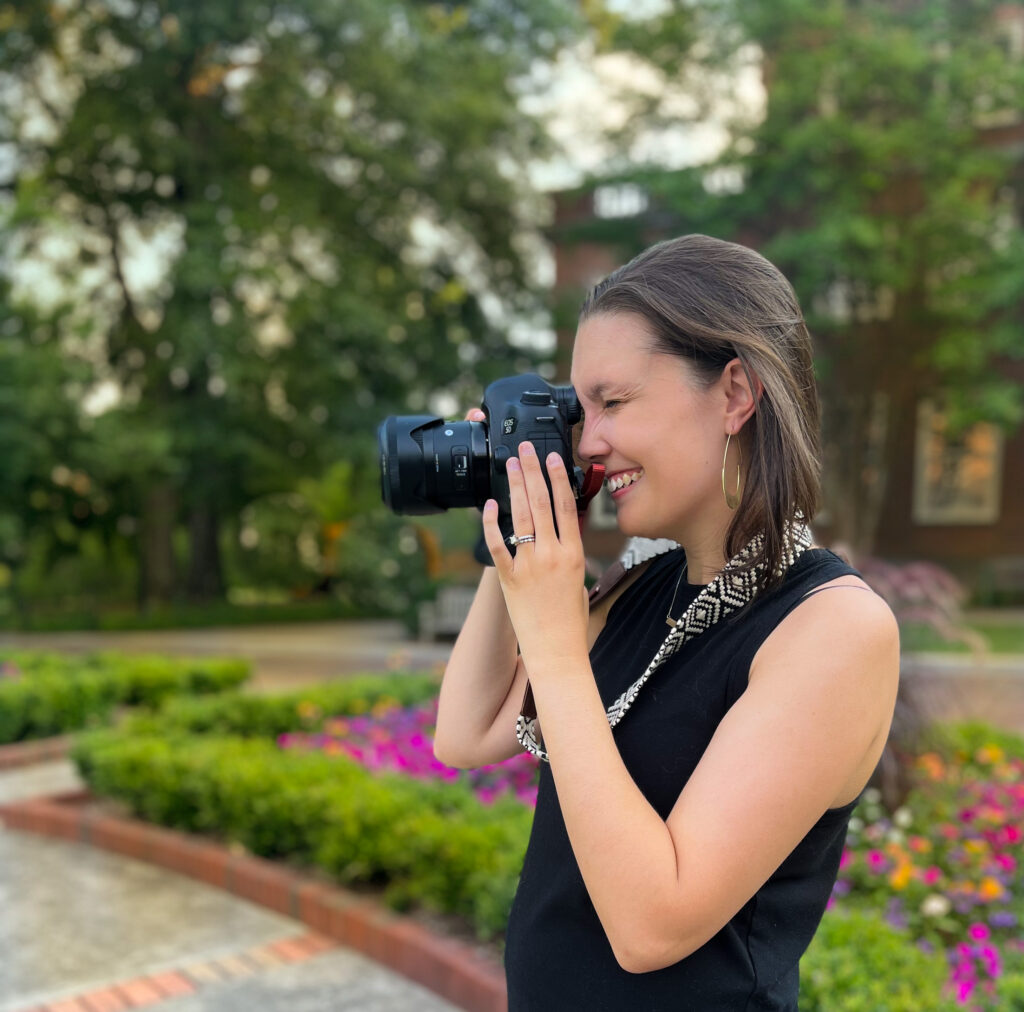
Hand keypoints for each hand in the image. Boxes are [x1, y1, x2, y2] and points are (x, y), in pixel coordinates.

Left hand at [481, 441, 588, 672]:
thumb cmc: (570, 619)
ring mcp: (530, 565)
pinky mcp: (509, 578)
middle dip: (532, 472)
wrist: (557, 651)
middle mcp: (553, 555)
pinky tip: (490, 504)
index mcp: (574, 553)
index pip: (566, 506)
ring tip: (511, 464)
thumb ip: (569, 551)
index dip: (558, 478)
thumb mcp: (578, 578)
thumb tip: (563, 529)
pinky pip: (498, 544)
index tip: (552, 458)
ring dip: (515, 486)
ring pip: (521, 516)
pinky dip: (492, 522)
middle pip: (542, 503)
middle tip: (525, 450)